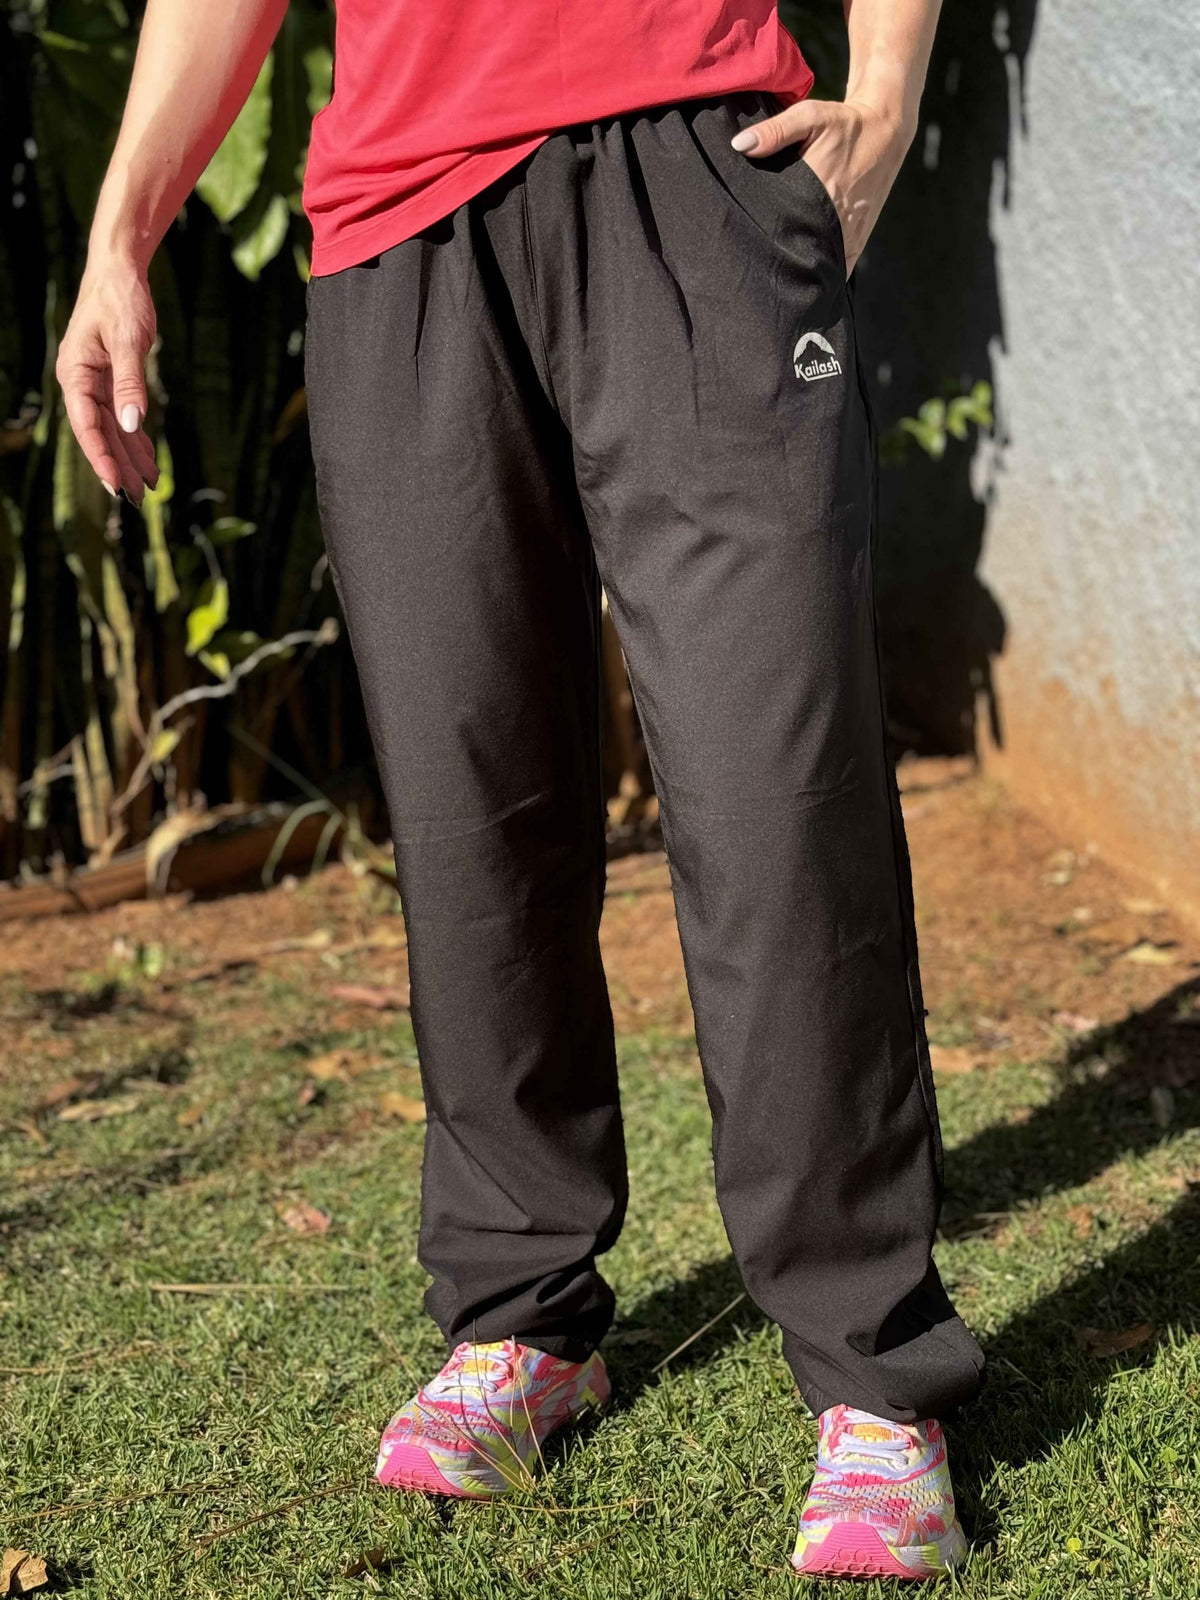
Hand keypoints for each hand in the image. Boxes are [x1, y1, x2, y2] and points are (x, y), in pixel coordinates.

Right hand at [56, 256, 159, 505]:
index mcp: (76, 374)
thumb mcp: (128, 340)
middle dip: (118, 467)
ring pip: (113, 431)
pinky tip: (149, 461)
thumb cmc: (120, 300)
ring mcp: (96, 383)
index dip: (101, 458)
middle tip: (137, 500)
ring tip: (147, 489)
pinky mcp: (112, 381)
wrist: (119, 272)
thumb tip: (132, 425)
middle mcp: (81, 383)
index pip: (87, 426)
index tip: (115, 485)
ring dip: (129, 459)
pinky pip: (123, 418)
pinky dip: (137, 440)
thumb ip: (130, 384)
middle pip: (100, 435)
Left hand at [732, 98, 914, 276]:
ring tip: (779, 283)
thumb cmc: (843, 124)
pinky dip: (823, 275)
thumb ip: (775, 131)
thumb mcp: (810, 117)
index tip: (749, 254)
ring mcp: (850, 234)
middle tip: (758, 273)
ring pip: (821, 268)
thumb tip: (740, 145)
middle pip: (802, 257)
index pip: (785, 232)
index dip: (766, 246)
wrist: (886, 130)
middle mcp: (838, 221)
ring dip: (803, 274)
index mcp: (821, 194)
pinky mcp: (858, 239)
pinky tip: (806, 282)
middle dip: (781, 266)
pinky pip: (839, 267)